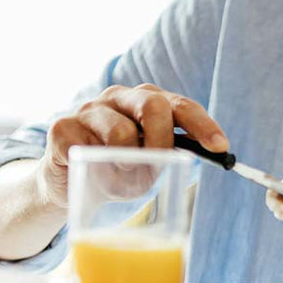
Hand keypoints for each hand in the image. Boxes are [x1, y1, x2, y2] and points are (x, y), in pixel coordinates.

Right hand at [36, 84, 227, 208]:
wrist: (68, 185)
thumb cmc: (116, 170)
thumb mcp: (149, 164)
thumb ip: (169, 156)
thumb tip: (195, 159)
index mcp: (146, 101)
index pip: (180, 105)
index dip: (202, 125)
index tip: (220, 147)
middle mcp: (119, 97)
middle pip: (153, 105)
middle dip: (163, 141)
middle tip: (158, 166)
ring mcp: (89, 108)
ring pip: (122, 132)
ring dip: (128, 166)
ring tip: (121, 179)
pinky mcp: (62, 127)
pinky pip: (90, 149)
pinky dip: (100, 173)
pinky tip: (95, 176)